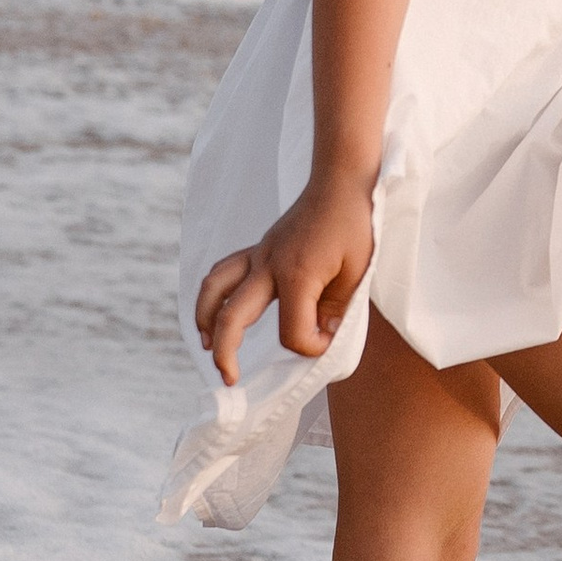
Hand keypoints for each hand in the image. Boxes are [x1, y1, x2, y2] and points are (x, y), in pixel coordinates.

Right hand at [195, 179, 373, 386]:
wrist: (341, 181)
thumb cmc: (354, 224)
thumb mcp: (356, 272)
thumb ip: (334, 309)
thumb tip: (318, 336)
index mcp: (297, 275)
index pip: (291, 332)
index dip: (310, 346)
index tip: (329, 340)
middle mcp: (268, 266)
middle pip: (232, 317)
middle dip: (226, 353)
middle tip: (230, 379)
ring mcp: (259, 255)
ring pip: (215, 289)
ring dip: (205, 319)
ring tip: (207, 345)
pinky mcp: (258, 248)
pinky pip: (224, 271)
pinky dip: (214, 292)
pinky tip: (217, 309)